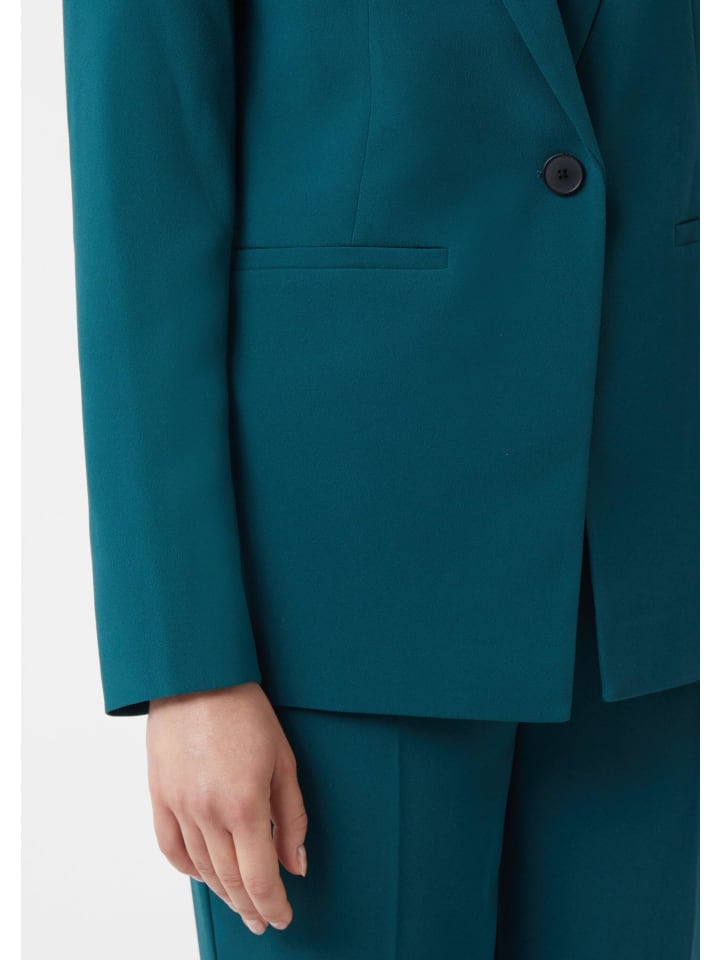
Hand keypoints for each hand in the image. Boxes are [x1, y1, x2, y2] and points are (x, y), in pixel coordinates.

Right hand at [146, 681, 307, 935]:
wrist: (198, 677)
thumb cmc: (246, 712)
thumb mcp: (284, 760)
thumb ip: (292, 817)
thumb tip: (297, 864)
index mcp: (245, 804)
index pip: (260, 876)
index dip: (274, 904)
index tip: (284, 917)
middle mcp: (208, 812)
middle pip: (230, 879)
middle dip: (252, 906)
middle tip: (265, 920)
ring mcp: (179, 806)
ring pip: (202, 869)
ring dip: (224, 892)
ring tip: (241, 903)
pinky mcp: (159, 796)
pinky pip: (171, 848)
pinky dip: (189, 869)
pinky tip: (205, 875)